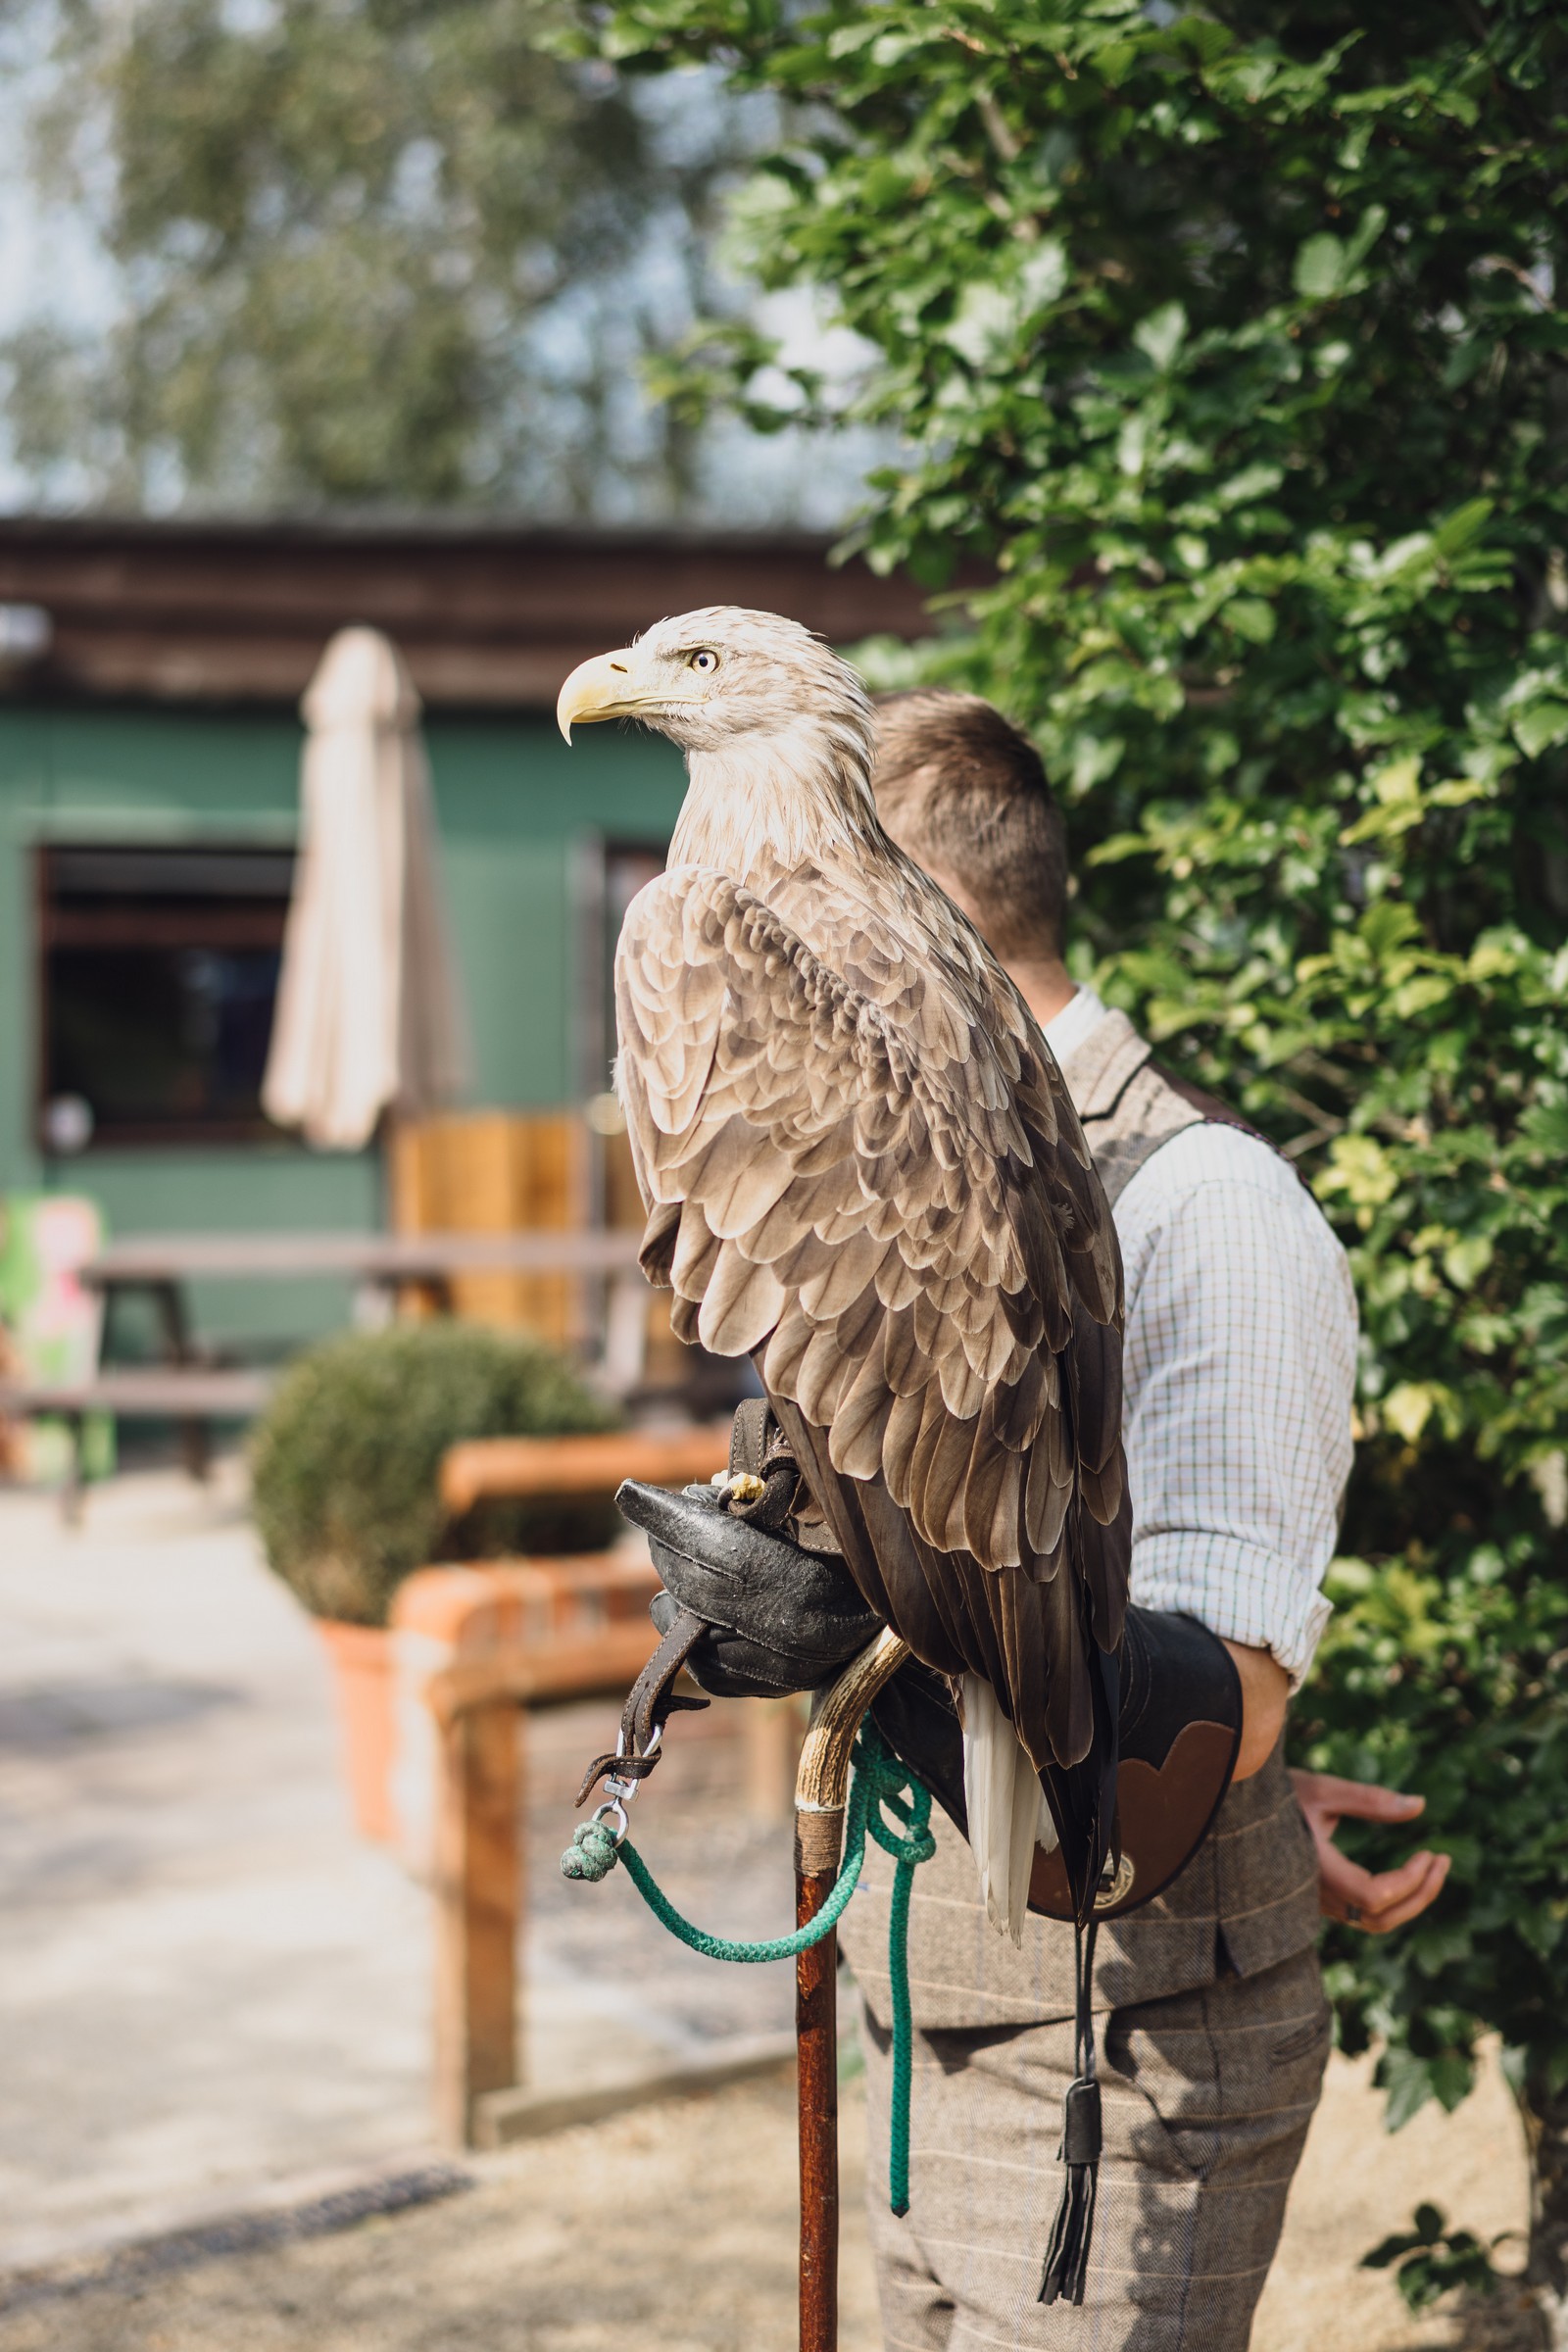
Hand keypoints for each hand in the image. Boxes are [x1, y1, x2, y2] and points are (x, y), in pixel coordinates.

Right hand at [1289, 1770, 1450, 1932]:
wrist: (1234, 1811)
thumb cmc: (1274, 1795)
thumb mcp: (1322, 1790)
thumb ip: (1369, 1800)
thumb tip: (1420, 1805)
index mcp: (1315, 1871)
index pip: (1376, 1896)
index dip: (1410, 1882)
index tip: (1430, 1852)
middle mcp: (1316, 1896)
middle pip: (1382, 1918)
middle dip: (1421, 1894)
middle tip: (1443, 1860)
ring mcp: (1317, 1903)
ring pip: (1374, 1922)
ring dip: (1410, 1901)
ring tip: (1432, 1868)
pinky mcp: (1319, 1900)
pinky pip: (1363, 1915)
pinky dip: (1392, 1900)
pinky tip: (1405, 1873)